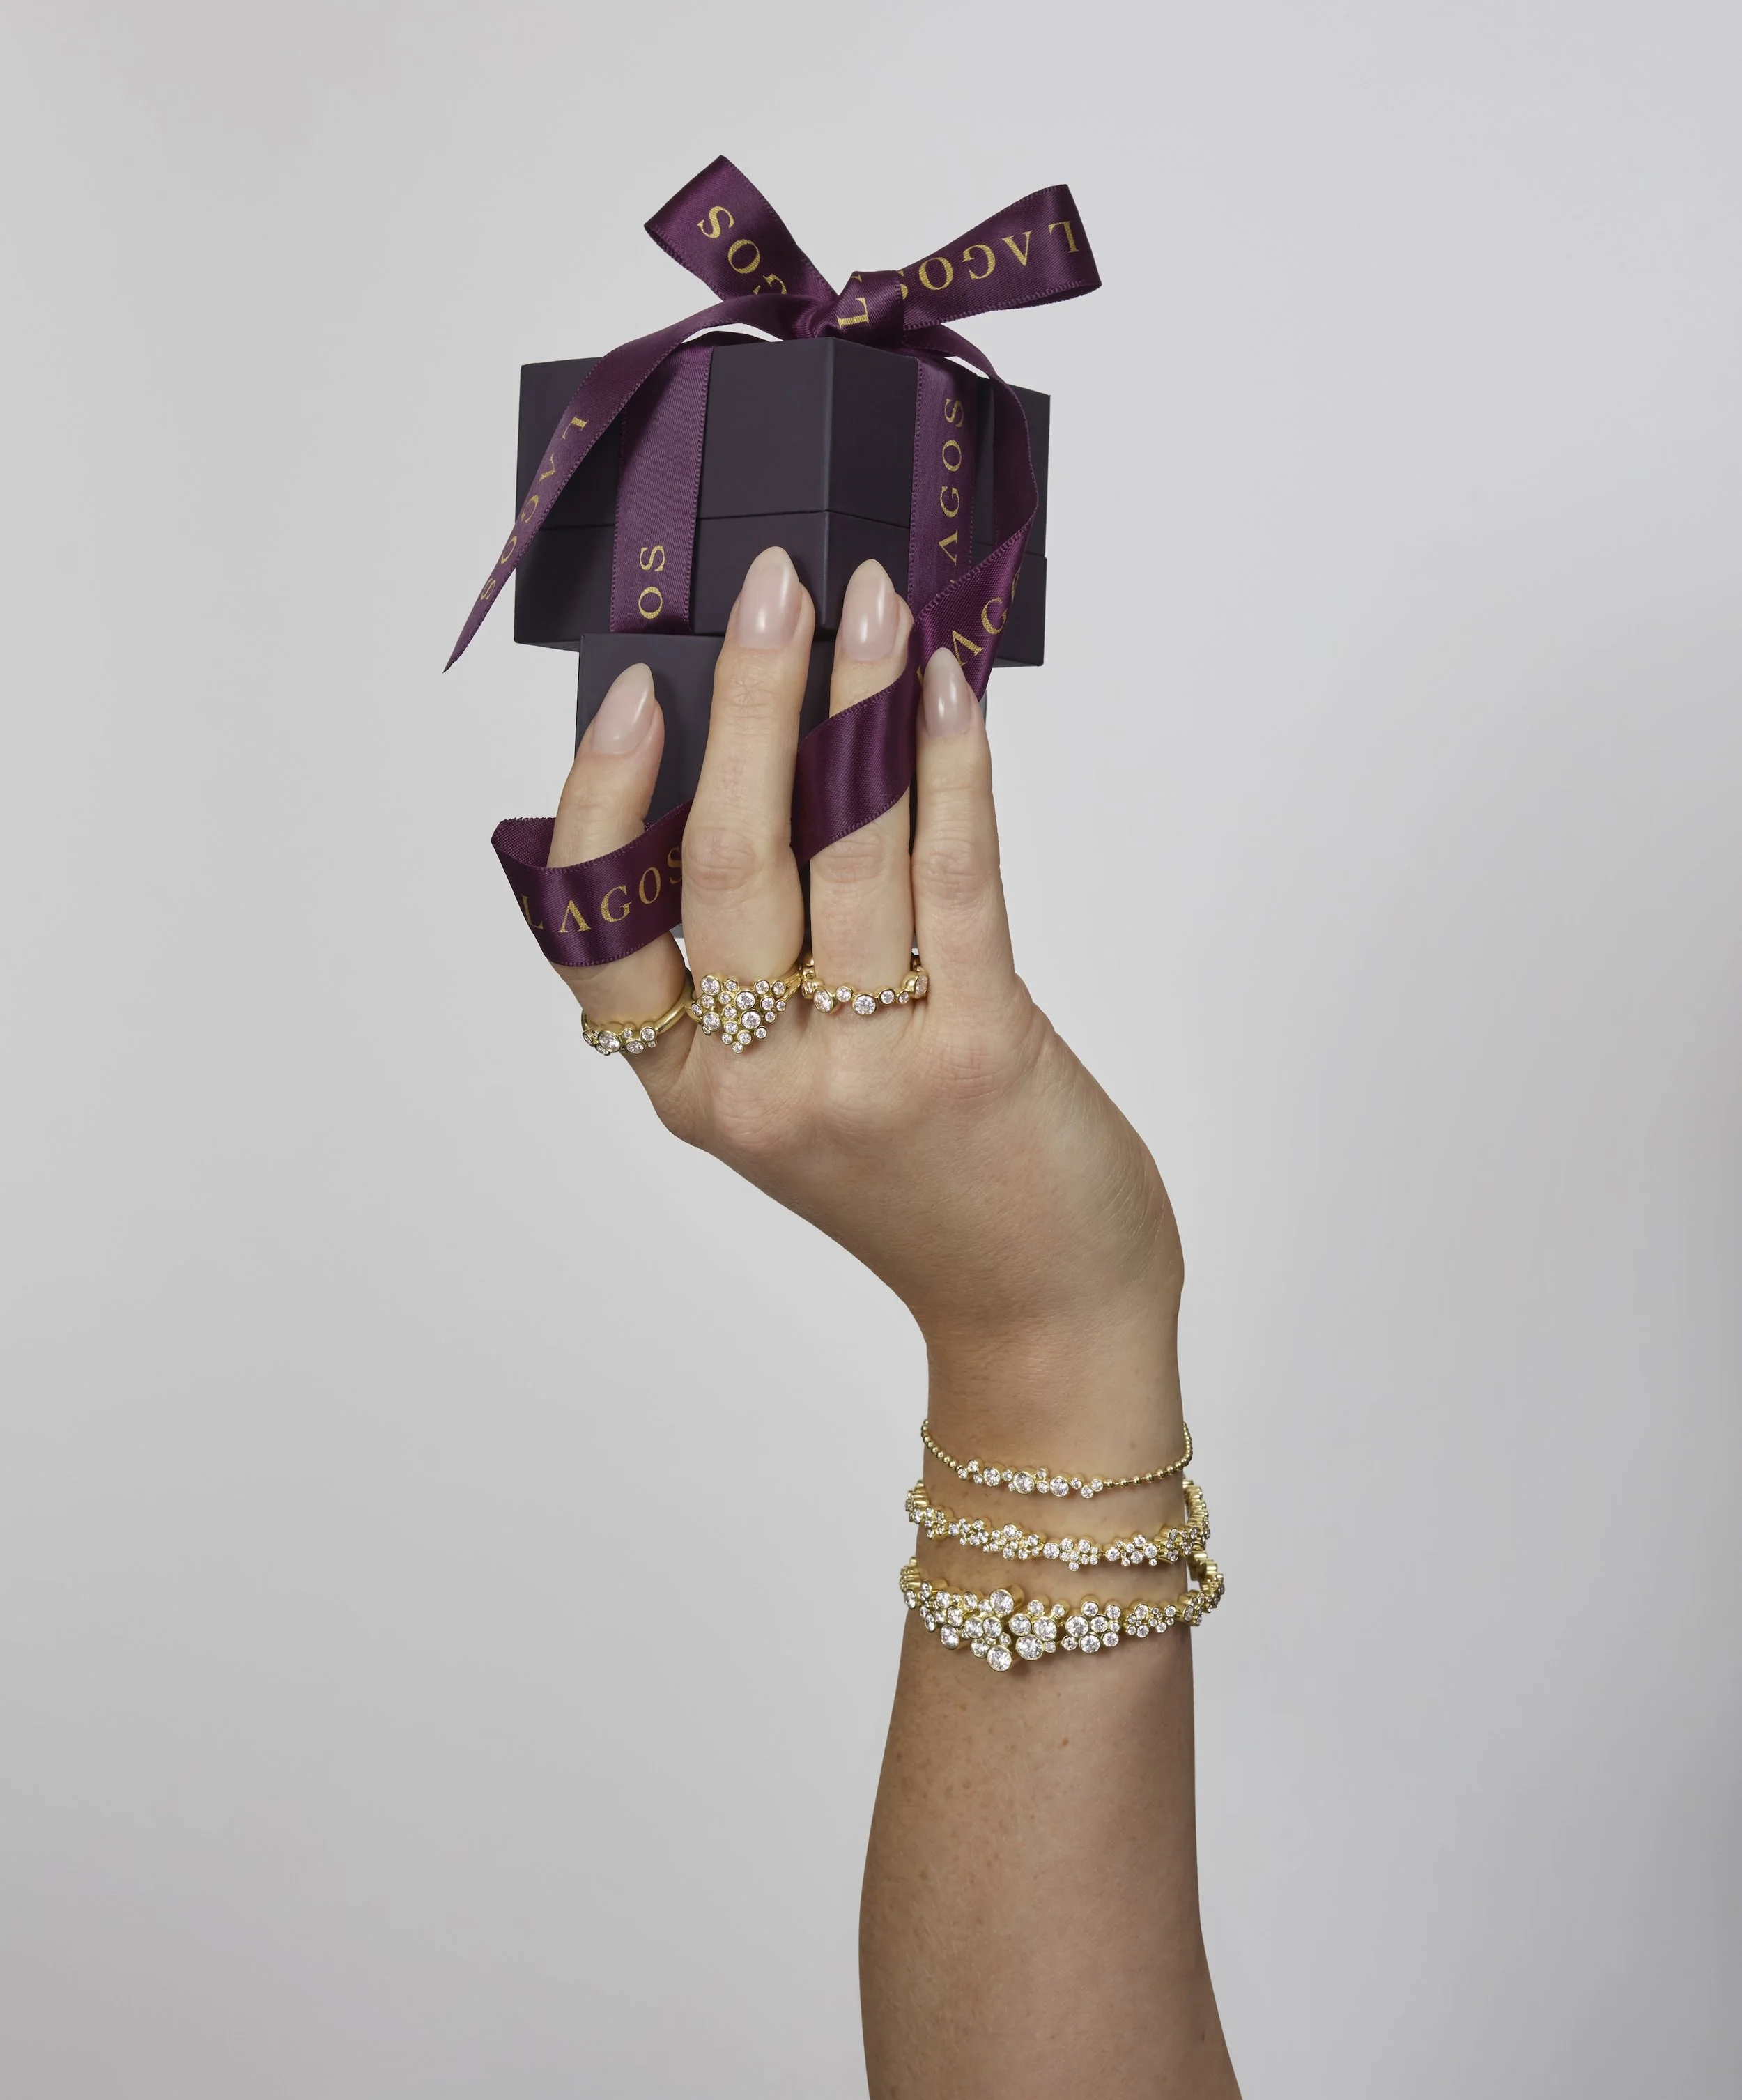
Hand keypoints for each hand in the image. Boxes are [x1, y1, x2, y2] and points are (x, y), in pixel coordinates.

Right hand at [548, 548, 1184, 1459]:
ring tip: (878, 605)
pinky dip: (951, 766)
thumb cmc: (927, 1185)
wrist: (1040, 1308)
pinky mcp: (976, 1050)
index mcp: (690, 1089)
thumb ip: (764, 974)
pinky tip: (951, 690)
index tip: (639, 693)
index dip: (604, 798)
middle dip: (748, 701)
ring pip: (843, 846)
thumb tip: (781, 766)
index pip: (599, 930)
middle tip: (773, 587)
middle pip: (724, 858)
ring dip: (859, 701)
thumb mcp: (800, 1099)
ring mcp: (864, 1069)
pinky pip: (955, 873)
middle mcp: (759, 1083)